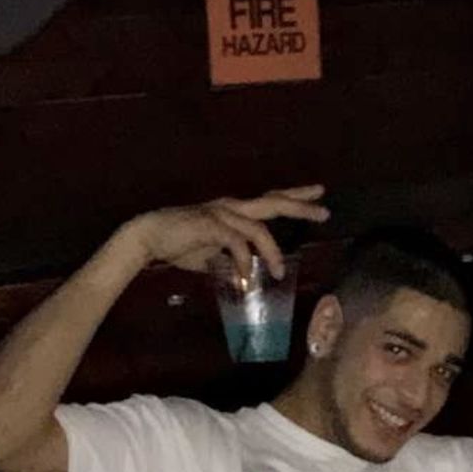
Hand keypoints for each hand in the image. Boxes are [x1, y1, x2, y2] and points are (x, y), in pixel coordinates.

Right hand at [128, 185, 328, 279]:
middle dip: (300, 206)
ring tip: (278, 272)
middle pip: (273, 202)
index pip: (270, 200)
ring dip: (271, 251)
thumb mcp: (211, 255)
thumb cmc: (179, 243)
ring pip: (258, 228)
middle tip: (324, 211)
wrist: (148, 236)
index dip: (295, 197)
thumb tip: (243, 277)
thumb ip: (230, 262)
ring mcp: (221, 213)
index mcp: (234, 210)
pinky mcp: (209, 224)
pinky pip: (236, 242)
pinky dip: (244, 260)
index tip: (318, 194)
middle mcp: (231, 206)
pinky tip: (246, 276)